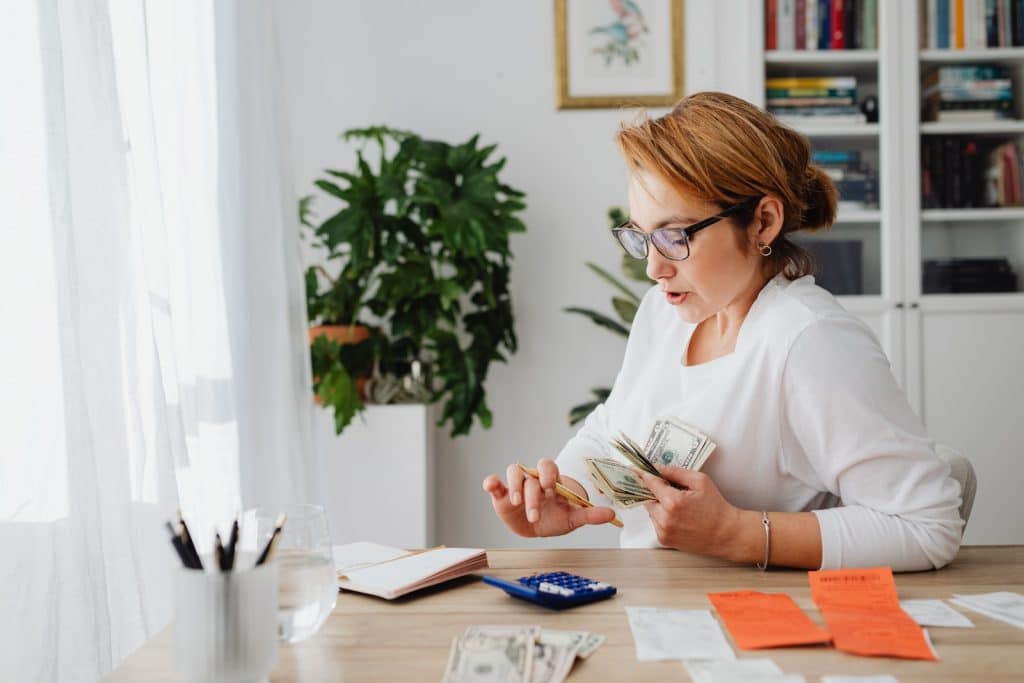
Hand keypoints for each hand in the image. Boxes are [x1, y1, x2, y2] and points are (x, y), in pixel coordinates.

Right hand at [482, 458, 615, 537]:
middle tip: (535, 515)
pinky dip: (491, 483)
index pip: (548, 467)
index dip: (548, 474)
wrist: (540, 527)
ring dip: (513, 486)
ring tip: (515, 503)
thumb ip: (590, 515)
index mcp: (551, 481)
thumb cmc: (558, 517)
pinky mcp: (502, 495)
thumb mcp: (573, 518)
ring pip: (513, 473)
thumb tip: (611, 514)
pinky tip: (491, 487)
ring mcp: (517, 486)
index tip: (549, 488)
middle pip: (530, 476)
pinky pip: (495, 483)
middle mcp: (533, 480)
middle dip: (532, 496)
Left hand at [636, 465, 741, 556]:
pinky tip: (679, 517)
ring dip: (659, 505)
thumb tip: (658, 468)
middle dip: (655, 491)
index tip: (637, 469)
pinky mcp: (664, 540)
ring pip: (651, 511)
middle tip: (669, 489)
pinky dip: (662, 517)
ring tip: (679, 506)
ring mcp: (663, 531)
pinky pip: (656, 522)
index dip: (644, 475)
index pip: (650, 483)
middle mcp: (664, 518)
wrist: (725, 534)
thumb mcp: (700, 481)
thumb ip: (676, 472)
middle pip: (647, 497)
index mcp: (673, 501)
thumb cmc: (716, 507)